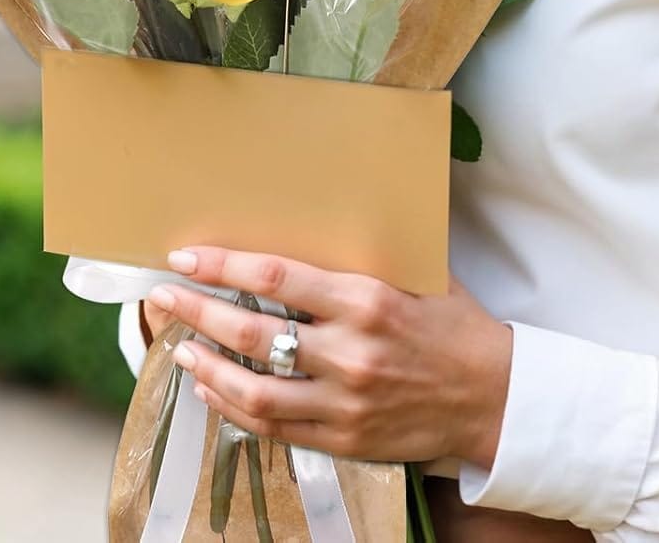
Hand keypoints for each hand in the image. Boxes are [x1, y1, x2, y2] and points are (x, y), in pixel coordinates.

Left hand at [145, 246, 511, 467]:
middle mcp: (350, 352)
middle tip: (162, 297)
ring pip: (254, 391)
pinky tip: (213, 392)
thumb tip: (314, 216)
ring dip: (206, 369)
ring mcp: (345, 402)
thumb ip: (364, 255)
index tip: (186, 257)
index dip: (222, 267)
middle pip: (252, 334)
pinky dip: (235, 410)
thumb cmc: (455, 324)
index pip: (276, 278)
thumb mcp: (417, 274)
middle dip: (197, 313)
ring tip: (178, 348)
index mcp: (366, 300)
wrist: (495, 398)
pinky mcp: (345, 440)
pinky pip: (276, 428)